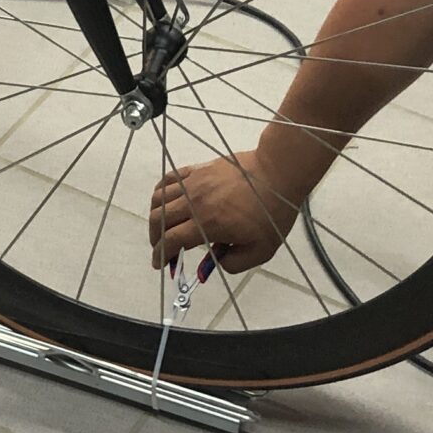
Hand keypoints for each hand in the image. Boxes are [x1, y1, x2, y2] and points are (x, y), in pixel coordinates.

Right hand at [148, 147, 303, 270]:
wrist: (277, 173)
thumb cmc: (272, 211)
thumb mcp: (261, 250)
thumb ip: (235, 263)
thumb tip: (216, 262)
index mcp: (207, 223)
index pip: (171, 241)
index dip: (161, 255)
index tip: (159, 263)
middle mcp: (194, 202)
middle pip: (158, 219)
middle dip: (155, 238)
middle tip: (162, 247)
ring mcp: (194, 183)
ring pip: (159, 198)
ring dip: (156, 215)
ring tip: (163, 225)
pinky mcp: (198, 169)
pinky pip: (169, 179)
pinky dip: (161, 192)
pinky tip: (165, 199)